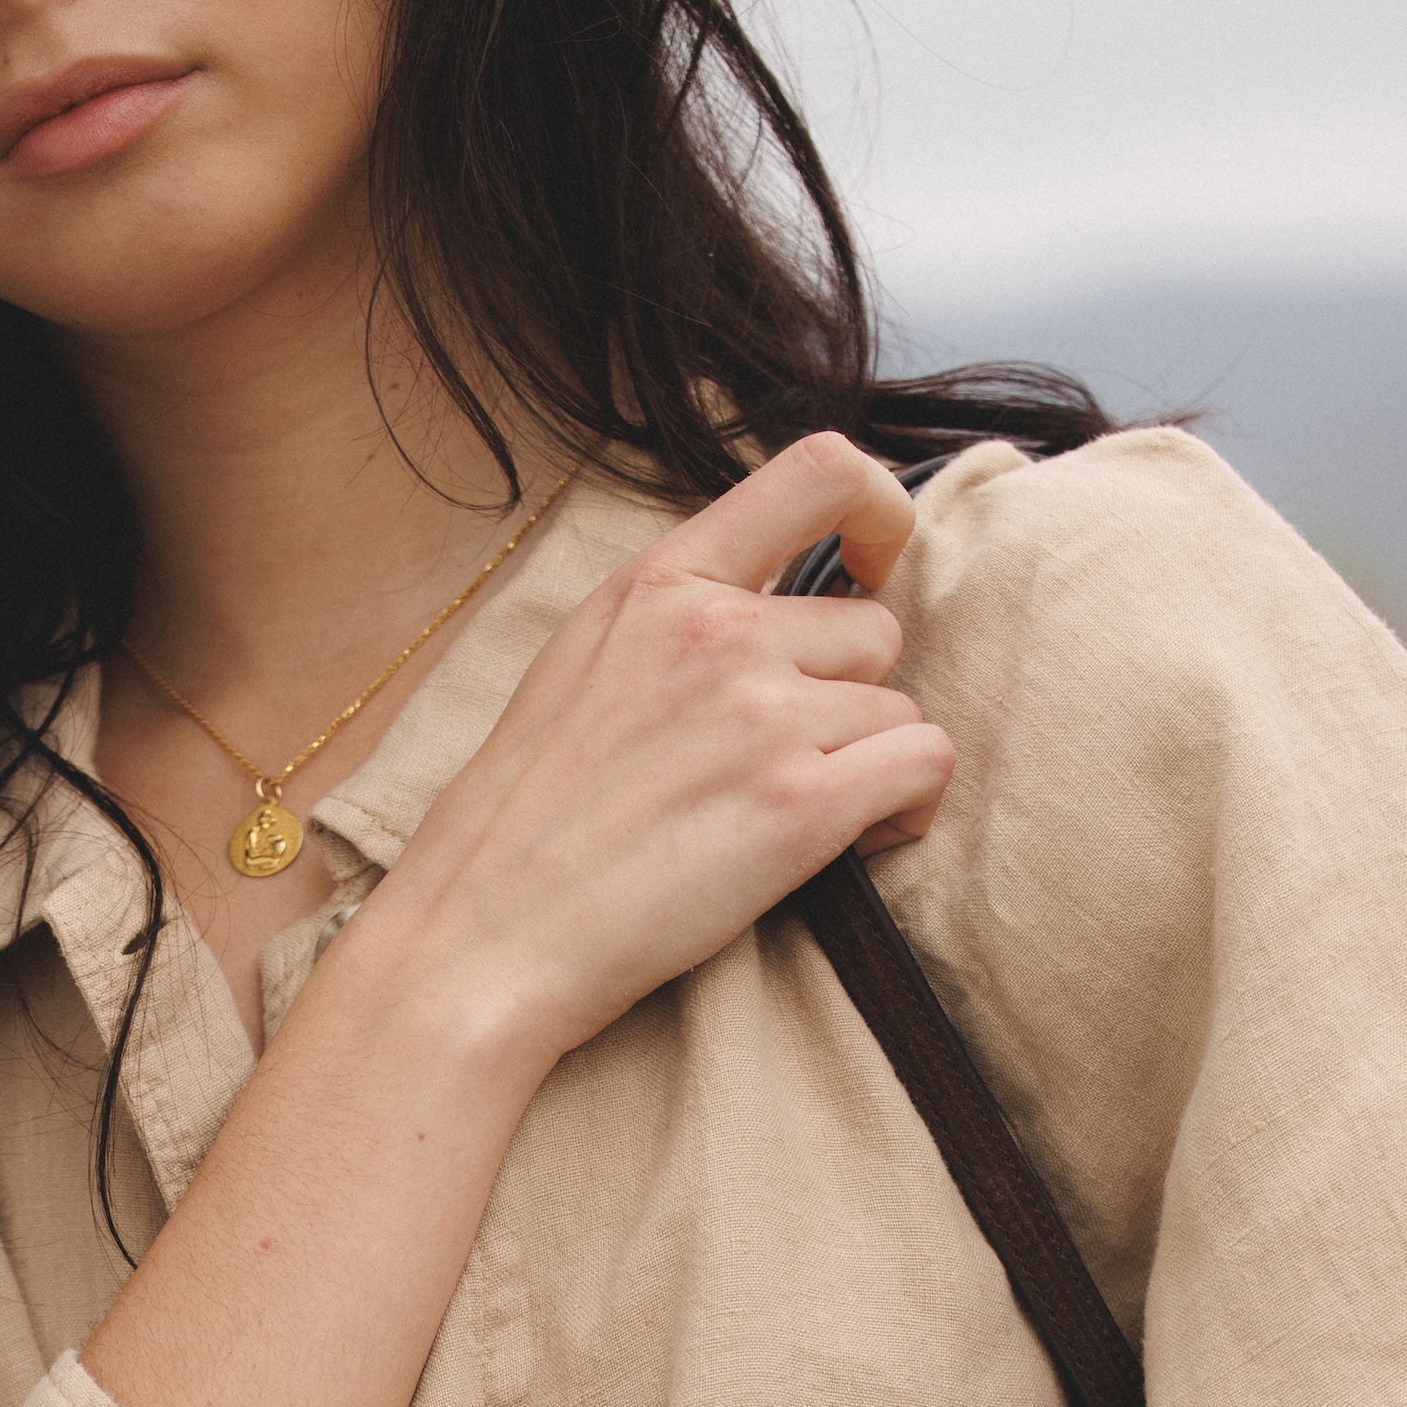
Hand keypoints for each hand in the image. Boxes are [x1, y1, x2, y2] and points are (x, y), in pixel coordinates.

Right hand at [359, 431, 952, 1082]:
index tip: (872, 566)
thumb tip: (761, 614)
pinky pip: (923, 769)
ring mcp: (765, 715)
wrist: (484, 934)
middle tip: (784, 769)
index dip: (881, 511)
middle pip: (873, 632)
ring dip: (869, 767)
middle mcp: (723, 631)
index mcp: (664, 582)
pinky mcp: (801, 806)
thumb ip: (674, 620)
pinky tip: (851, 846)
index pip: (822, 472)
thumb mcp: (580, 663)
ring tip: (794, 823)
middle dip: (847, 700)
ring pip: (898, 711)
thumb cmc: (519, 825)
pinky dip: (905, 811)